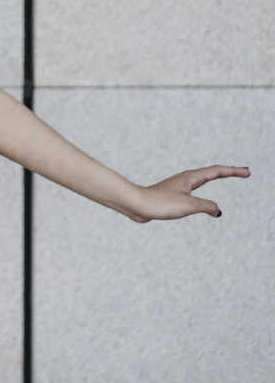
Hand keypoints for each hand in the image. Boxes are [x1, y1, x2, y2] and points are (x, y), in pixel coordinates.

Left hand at [125, 165, 250, 222]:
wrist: (136, 205)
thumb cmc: (159, 203)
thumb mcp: (189, 205)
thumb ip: (207, 207)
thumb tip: (218, 211)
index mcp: (190, 178)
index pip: (217, 171)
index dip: (233, 171)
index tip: (247, 172)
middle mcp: (186, 179)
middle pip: (212, 172)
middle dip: (229, 171)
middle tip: (244, 172)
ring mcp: (179, 186)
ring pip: (203, 179)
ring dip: (217, 176)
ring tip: (227, 174)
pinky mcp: (173, 195)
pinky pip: (195, 190)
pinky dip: (206, 188)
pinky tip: (203, 194)